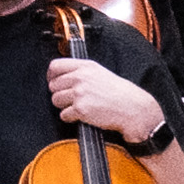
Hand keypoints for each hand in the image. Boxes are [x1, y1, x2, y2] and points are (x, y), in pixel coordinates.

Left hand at [47, 55, 166, 144]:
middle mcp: (81, 77)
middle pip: (53, 85)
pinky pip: (64, 115)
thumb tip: (61, 75)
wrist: (132, 108)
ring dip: (64, 106)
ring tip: (78, 106)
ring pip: (56, 100)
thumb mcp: (100, 72)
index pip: (55, 66)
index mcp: (85, 66)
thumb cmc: (119, 92)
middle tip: (70, 98)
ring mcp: (80, 93)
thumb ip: (81, 71)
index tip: (53, 81)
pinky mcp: (81, 109)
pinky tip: (82, 115)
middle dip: (59, 93)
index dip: (51, 75)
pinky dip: (70, 118)